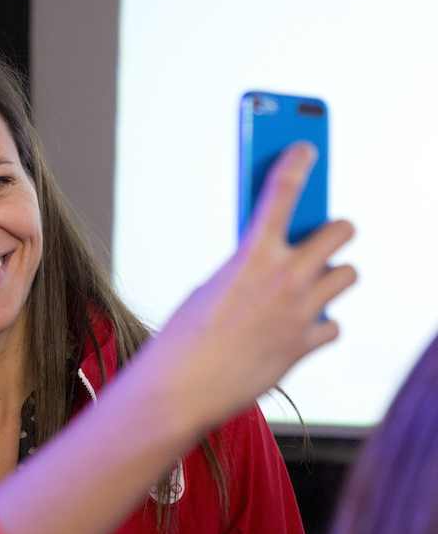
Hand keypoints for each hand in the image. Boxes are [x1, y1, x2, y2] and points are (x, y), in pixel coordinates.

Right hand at [144, 142, 356, 431]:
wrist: (184, 388)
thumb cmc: (186, 335)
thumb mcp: (212, 285)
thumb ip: (250, 266)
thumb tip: (281, 260)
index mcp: (252, 255)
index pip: (281, 191)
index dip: (296, 160)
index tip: (305, 145)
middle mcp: (286, 278)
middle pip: (341, 231)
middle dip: (333, 229)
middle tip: (321, 235)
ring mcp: (302, 311)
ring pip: (348, 275)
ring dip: (332, 275)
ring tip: (311, 282)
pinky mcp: (306, 344)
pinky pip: (332, 324)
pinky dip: (319, 324)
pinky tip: (297, 328)